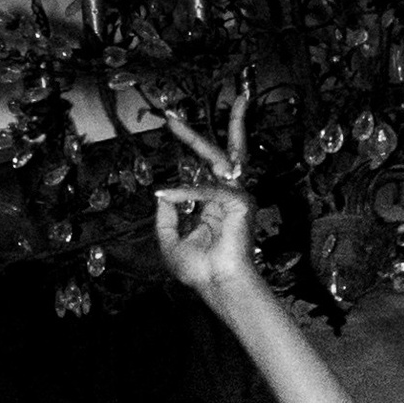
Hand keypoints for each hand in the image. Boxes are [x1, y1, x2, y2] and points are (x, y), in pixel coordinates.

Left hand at [153, 92, 254, 295]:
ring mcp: (237, 197)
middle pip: (217, 154)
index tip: (172, 130)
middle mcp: (227, 196)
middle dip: (195, 134)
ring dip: (195, 140)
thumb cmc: (199, 270)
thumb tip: (162, 194)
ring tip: (174, 124)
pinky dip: (187, 193)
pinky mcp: (241, 202)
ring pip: (218, 159)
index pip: (204, 170)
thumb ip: (165, 218)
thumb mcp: (170, 241)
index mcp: (214, 204)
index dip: (190, 152)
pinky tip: (169, 196)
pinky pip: (209, 190)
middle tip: (172, 117)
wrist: (217, 285)